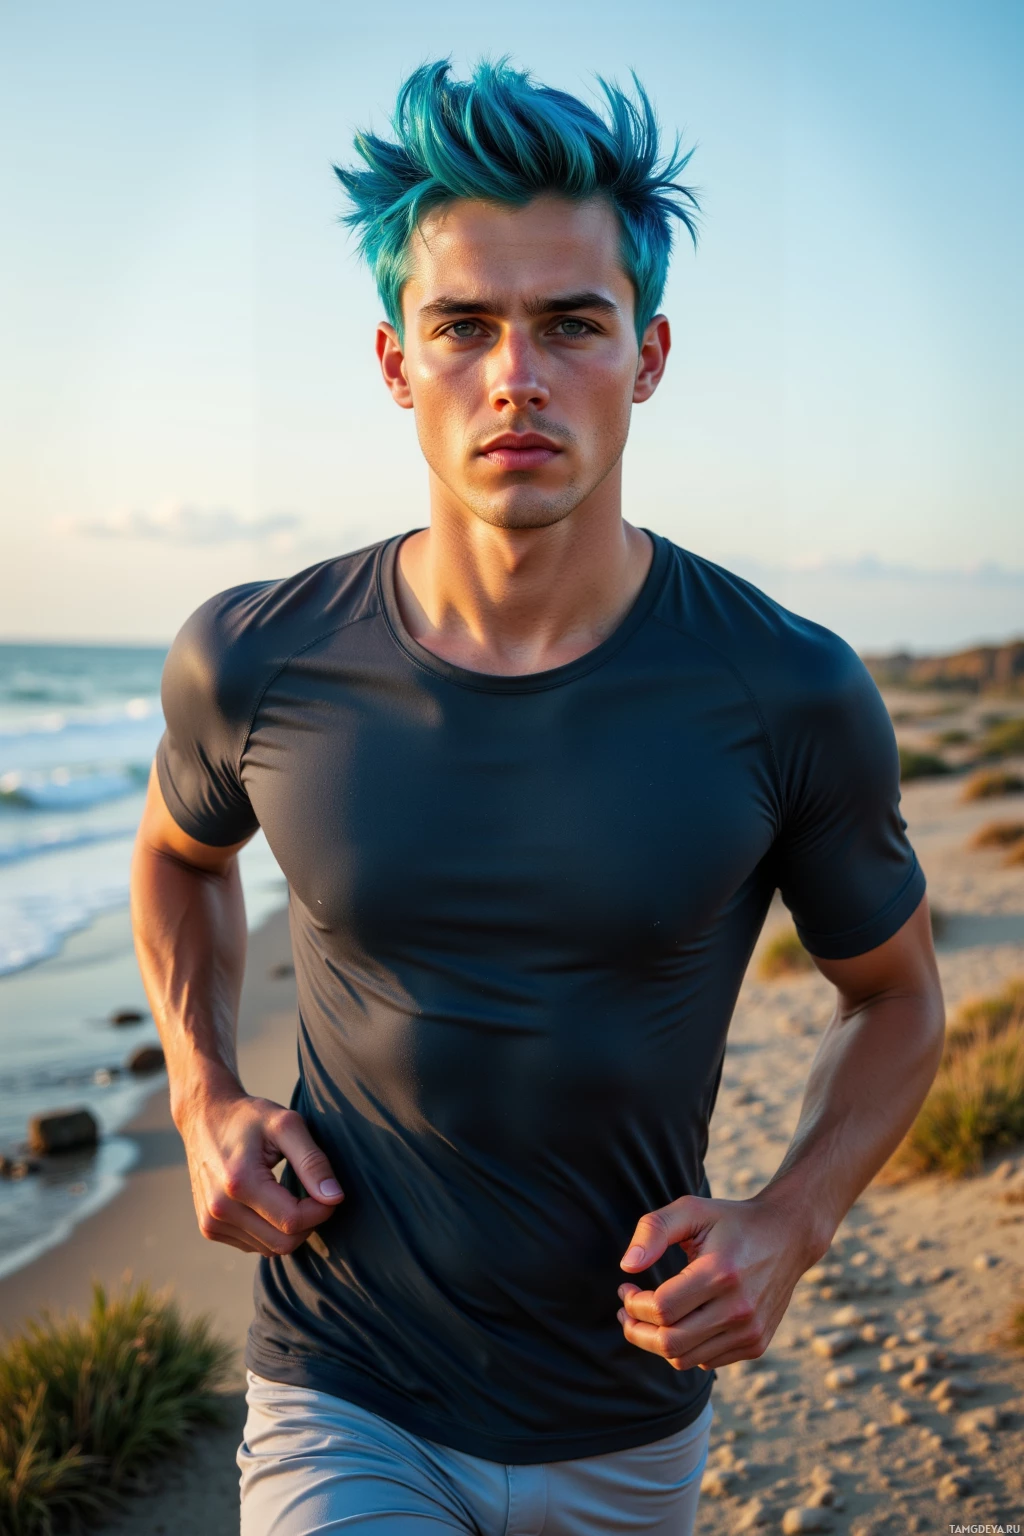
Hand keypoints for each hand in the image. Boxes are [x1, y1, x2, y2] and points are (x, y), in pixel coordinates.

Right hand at [178, 1079, 344, 1256]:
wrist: (204, 1117)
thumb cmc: (249, 1117)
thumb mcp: (286, 1125)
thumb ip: (313, 1162)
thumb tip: (335, 1197)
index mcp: (239, 1183)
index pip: (293, 1221)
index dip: (321, 1210)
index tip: (330, 1191)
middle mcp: (219, 1209)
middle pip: (283, 1242)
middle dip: (309, 1223)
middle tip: (314, 1194)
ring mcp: (211, 1222)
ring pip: (270, 1248)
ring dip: (289, 1228)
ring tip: (289, 1193)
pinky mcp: (209, 1228)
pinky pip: (254, 1245)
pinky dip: (270, 1230)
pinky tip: (270, 1203)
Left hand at [616, 1192, 817, 1371]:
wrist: (788, 1237)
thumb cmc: (731, 1221)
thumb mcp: (691, 1209)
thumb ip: (654, 1230)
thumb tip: (627, 1266)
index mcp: (721, 1272)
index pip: (662, 1309)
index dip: (633, 1303)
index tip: (626, 1288)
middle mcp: (739, 1308)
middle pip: (670, 1342)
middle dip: (637, 1331)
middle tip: (625, 1313)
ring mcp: (750, 1332)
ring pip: (685, 1358)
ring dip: (657, 1341)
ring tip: (648, 1317)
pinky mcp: (756, 1345)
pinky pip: (706, 1361)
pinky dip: (685, 1347)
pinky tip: (682, 1322)